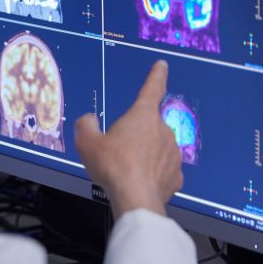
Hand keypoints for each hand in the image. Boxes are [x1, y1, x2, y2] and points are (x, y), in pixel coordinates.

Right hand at [74, 60, 182, 217]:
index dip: (156, 76)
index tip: (162, 65)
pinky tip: (141, 182)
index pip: (152, 89)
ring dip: (145, 155)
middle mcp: (163, 130)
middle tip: (118, 152)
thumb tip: (88, 120)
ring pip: (157, 149)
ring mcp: (173, 153)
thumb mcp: (87, 142)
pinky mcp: (177, 175)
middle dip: (136, 135)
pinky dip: (153, 174)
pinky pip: (163, 170)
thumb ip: (86, 125)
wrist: (135, 198)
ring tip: (127, 170)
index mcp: (143, 116)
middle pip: (149, 126)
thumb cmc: (112, 165)